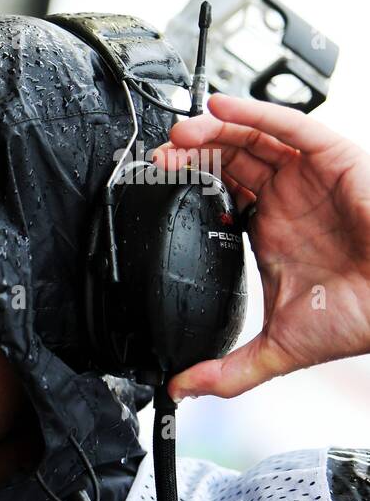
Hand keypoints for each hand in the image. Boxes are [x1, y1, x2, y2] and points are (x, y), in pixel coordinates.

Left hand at [150, 93, 369, 400]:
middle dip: (190, 154)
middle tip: (157, 158)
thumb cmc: (361, 317)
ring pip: (253, 138)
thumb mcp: (280, 348)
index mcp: (270, 229)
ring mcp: (310, 175)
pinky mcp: (335, 158)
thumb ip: (229, 370)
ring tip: (178, 133)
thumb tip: (182, 391)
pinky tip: (219, 108)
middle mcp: (287, 197)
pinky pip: (291, 126)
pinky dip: (254, 113)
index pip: (218, 194)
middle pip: (228, 159)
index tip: (151, 187)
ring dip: (213, 130)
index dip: (185, 185)